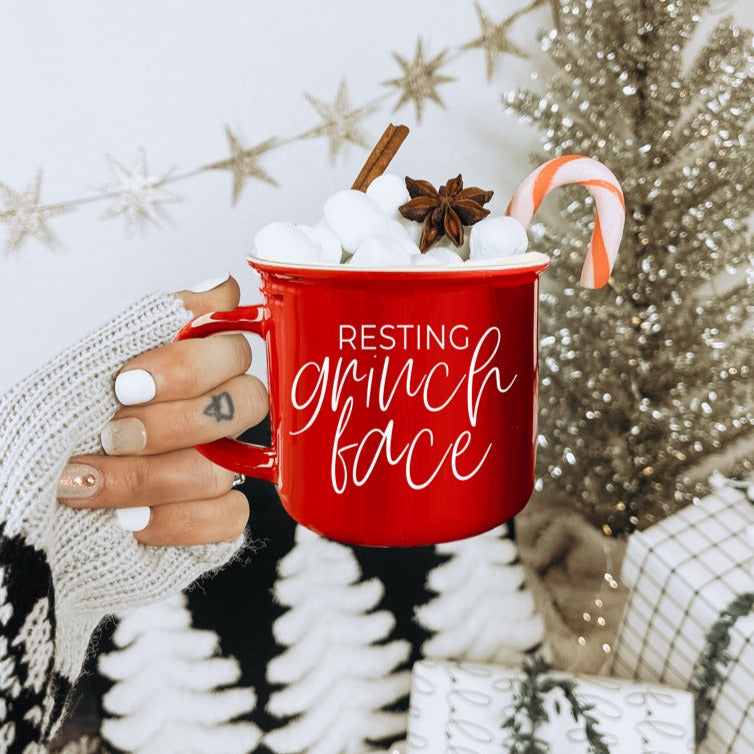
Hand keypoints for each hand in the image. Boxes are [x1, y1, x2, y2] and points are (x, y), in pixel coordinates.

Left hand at [56, 276, 267, 545]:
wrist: (13, 498)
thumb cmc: (43, 432)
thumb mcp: (86, 367)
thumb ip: (158, 323)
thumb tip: (223, 286)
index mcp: (186, 372)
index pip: (235, 348)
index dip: (189, 367)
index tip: (126, 383)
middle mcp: (209, 415)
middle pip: (248, 402)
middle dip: (174, 422)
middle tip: (113, 433)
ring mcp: (215, 468)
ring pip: (223, 467)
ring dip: (147, 477)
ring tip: (88, 482)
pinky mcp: (213, 519)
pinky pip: (227, 516)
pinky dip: (173, 521)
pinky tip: (128, 520)